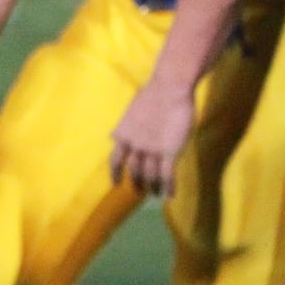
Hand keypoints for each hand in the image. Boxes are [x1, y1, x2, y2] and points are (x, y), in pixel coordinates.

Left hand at [108, 75, 195, 197]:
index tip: (116, 183)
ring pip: (151, 176)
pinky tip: (170, 195)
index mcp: (124, 134)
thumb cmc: (152, 95)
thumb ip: (125, 127)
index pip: (115, 159)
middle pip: (134, 170)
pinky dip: (168, 187)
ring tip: (156, 193)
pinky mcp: (170, 151)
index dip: (115, 173)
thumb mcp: (131, 112)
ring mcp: (152, 150)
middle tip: (140, 190)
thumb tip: (115, 136)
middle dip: (137, 182)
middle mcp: (135, 146)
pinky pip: (167, 175)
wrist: (169, 89)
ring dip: (153, 186)